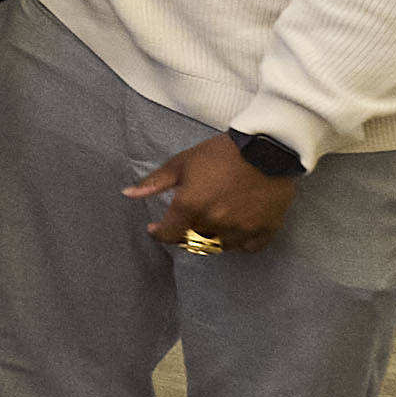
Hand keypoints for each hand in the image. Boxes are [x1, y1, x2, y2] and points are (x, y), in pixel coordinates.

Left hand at [127, 133, 297, 255]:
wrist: (267, 148)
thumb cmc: (220, 153)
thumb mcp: (182, 162)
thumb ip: (155, 182)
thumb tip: (128, 194)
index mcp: (191, 206)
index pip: (168, 234)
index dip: (159, 233)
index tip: (156, 229)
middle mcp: (215, 222)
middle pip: (193, 241)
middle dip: (185, 233)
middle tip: (187, 220)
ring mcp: (242, 229)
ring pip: (219, 246)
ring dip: (210, 238)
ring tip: (210, 223)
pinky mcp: (266, 230)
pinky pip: (248, 248)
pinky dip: (239, 243)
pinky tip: (235, 231)